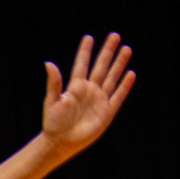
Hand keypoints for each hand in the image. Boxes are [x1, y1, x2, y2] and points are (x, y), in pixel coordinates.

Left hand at [39, 33, 134, 157]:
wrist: (61, 143)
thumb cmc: (53, 123)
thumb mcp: (52, 101)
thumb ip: (54, 83)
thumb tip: (48, 63)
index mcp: (75, 87)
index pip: (82, 64)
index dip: (85, 52)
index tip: (89, 37)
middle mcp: (89, 90)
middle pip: (101, 67)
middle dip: (108, 52)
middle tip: (115, 36)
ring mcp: (99, 100)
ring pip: (112, 77)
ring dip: (119, 64)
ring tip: (126, 49)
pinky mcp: (107, 112)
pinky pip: (118, 96)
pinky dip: (124, 86)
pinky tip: (130, 74)